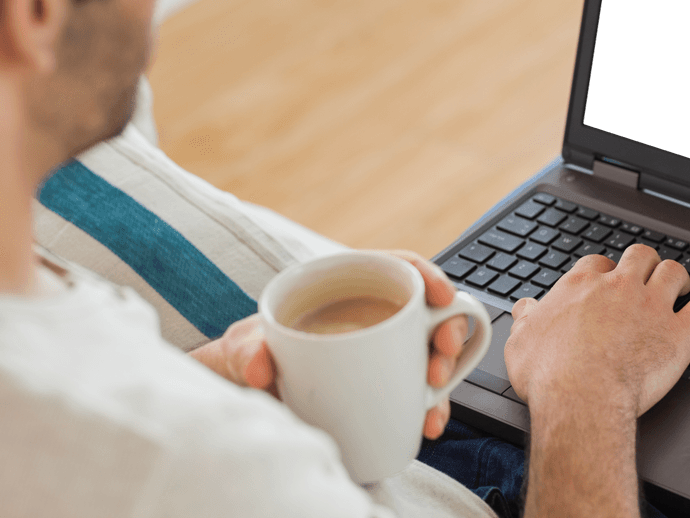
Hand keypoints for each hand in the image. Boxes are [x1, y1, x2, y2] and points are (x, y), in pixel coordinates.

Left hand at [188, 250, 467, 441]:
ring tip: (433, 400)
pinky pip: (421, 392)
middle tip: (439, 359)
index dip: (428, 275)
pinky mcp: (386, 389)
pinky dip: (432, 406)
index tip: (443, 297)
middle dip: (448, 332)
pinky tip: (427, 422)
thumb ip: (245, 350)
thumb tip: (260, 365)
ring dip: (445, 373)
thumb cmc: (249, 356)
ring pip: (431, 352)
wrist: (245, 396)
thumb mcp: (241, 348)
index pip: (399, 267)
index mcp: (346, 288)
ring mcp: (384, 354)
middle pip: (427, 312)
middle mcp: (374, 318)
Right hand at [504, 243, 689, 416]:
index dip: (606, 272)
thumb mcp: (520, 342)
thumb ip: (525, 319)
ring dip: (679, 279)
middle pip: (640, 256)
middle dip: (645, 264)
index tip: (607, 284)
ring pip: (674, 272)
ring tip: (680, 289)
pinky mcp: (678, 333)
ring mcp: (652, 307)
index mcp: (581, 286)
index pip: (598, 263)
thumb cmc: (549, 375)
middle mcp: (619, 288)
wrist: (581, 399)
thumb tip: (525, 308)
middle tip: (647, 278)